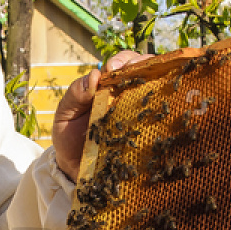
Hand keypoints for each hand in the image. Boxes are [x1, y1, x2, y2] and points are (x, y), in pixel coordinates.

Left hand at [52, 50, 153, 179]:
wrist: (75, 169)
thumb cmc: (69, 137)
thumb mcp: (65, 114)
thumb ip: (74, 94)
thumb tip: (95, 75)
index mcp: (107, 86)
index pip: (122, 64)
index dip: (122, 61)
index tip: (113, 70)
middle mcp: (127, 95)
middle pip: (145, 70)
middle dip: (144, 65)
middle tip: (135, 74)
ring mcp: (139, 113)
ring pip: (158, 90)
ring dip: (159, 82)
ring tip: (152, 87)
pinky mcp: (146, 133)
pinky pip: (161, 120)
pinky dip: (165, 112)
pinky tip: (164, 110)